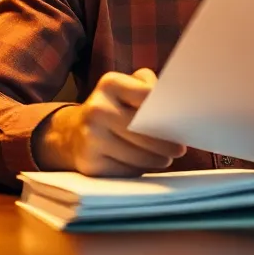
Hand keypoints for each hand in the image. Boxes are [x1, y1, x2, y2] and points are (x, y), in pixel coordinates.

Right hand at [33, 68, 186, 175]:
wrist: (72, 134)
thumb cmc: (112, 109)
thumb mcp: (127, 87)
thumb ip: (149, 87)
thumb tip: (175, 103)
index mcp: (109, 83)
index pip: (148, 97)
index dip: (168, 111)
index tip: (181, 121)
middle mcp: (97, 107)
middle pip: (144, 131)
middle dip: (166, 142)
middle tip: (180, 149)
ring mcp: (90, 136)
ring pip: (138, 155)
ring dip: (157, 159)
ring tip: (165, 158)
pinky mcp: (89, 163)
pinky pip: (126, 171)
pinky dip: (139, 170)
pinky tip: (143, 164)